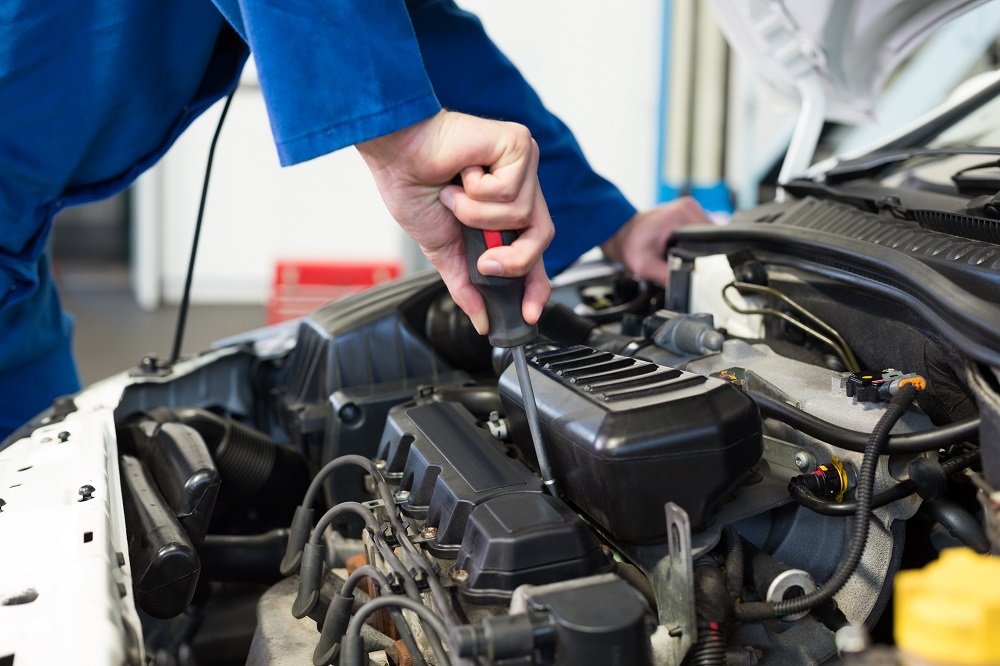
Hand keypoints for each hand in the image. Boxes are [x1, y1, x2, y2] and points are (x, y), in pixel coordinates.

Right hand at [357, 110, 552, 334]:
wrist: (394, 153)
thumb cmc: (412, 185)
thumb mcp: (442, 249)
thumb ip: (465, 284)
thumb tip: (480, 319)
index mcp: (503, 210)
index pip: (533, 250)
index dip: (535, 284)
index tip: (528, 313)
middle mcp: (519, 186)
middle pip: (541, 238)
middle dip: (513, 259)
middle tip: (484, 261)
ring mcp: (521, 165)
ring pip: (521, 216)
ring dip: (477, 215)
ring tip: (453, 194)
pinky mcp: (519, 145)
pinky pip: (511, 191)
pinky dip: (477, 192)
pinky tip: (462, 173)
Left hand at [601, 197, 710, 281]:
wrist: (622, 233)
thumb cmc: (630, 245)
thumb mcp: (645, 267)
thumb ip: (666, 277)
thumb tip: (684, 288)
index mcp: (680, 216)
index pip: (710, 238)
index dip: (705, 255)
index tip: (691, 263)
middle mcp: (688, 207)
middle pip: (711, 236)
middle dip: (700, 252)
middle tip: (677, 257)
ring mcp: (690, 207)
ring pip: (708, 233)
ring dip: (698, 246)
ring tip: (676, 249)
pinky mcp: (689, 212)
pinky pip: (702, 229)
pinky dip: (694, 240)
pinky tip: (680, 244)